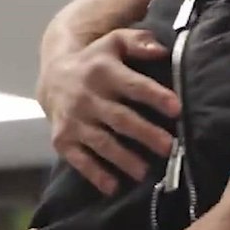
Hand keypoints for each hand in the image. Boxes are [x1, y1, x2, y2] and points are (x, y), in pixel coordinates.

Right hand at [40, 29, 180, 193]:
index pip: (134, 85)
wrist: (53, 77)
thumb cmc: (96, 61)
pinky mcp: (62, 139)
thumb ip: (138, 43)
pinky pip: (79, 159)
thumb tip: (162, 50)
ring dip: (123, 159)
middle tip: (169, 147)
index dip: (156, 96)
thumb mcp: (114, 43)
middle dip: (145, 134)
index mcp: (103, 71)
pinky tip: (113, 187)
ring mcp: (74, 120)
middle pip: (120, 118)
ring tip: (145, 172)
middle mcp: (87, 97)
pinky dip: (95, 174)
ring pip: (101, 142)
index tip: (177, 109)